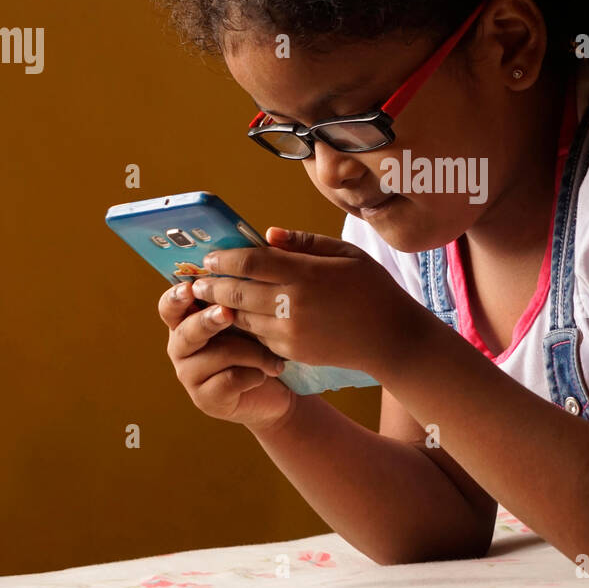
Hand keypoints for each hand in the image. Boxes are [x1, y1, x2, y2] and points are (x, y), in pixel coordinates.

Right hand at [158, 280, 295, 431]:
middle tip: (227, 313)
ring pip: (217, 355)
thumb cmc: (260, 346)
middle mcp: (181, 348)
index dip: (176, 298)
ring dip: (252, 352)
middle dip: (208, 320)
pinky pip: (229, 380)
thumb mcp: (248, 320)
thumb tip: (242, 272)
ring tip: (274, 357)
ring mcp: (190, 376)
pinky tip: (270, 372)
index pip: (169, 307)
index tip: (190, 288)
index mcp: (186, 322)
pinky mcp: (205, 400)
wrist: (277, 392)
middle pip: (187, 331)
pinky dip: (254, 374)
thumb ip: (237, 301)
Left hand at [189, 227, 434, 377]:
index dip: (225, 257)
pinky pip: (257, 336)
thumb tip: (268, 235)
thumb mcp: (346, 254)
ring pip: (241, 318)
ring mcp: (290, 333)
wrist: (391, 338)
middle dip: (211, 285)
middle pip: (236, 293)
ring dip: (222, 307)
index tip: (212, 255)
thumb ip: (305, 243)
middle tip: (197, 279)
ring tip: (209, 297)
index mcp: (306, 275)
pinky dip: (245, 325)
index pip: (251, 262)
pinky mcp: (291, 352)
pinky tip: (238, 317)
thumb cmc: (373, 289)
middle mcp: (292, 305)